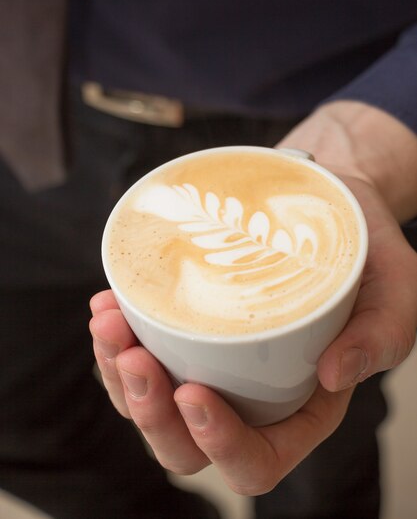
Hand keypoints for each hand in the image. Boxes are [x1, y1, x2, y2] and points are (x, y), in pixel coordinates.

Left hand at [89, 172, 416, 494]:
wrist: (322, 204)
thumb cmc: (365, 255)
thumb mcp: (396, 294)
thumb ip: (379, 337)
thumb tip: (334, 375)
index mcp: (300, 408)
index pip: (257, 458)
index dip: (220, 443)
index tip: (195, 393)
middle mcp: (248, 397)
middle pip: (184, 444)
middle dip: (149, 412)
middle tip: (134, 357)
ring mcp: (210, 365)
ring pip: (149, 401)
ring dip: (116, 372)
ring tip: (106, 321)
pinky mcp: (185, 330)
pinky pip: (139, 351)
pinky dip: (116, 336)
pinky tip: (106, 303)